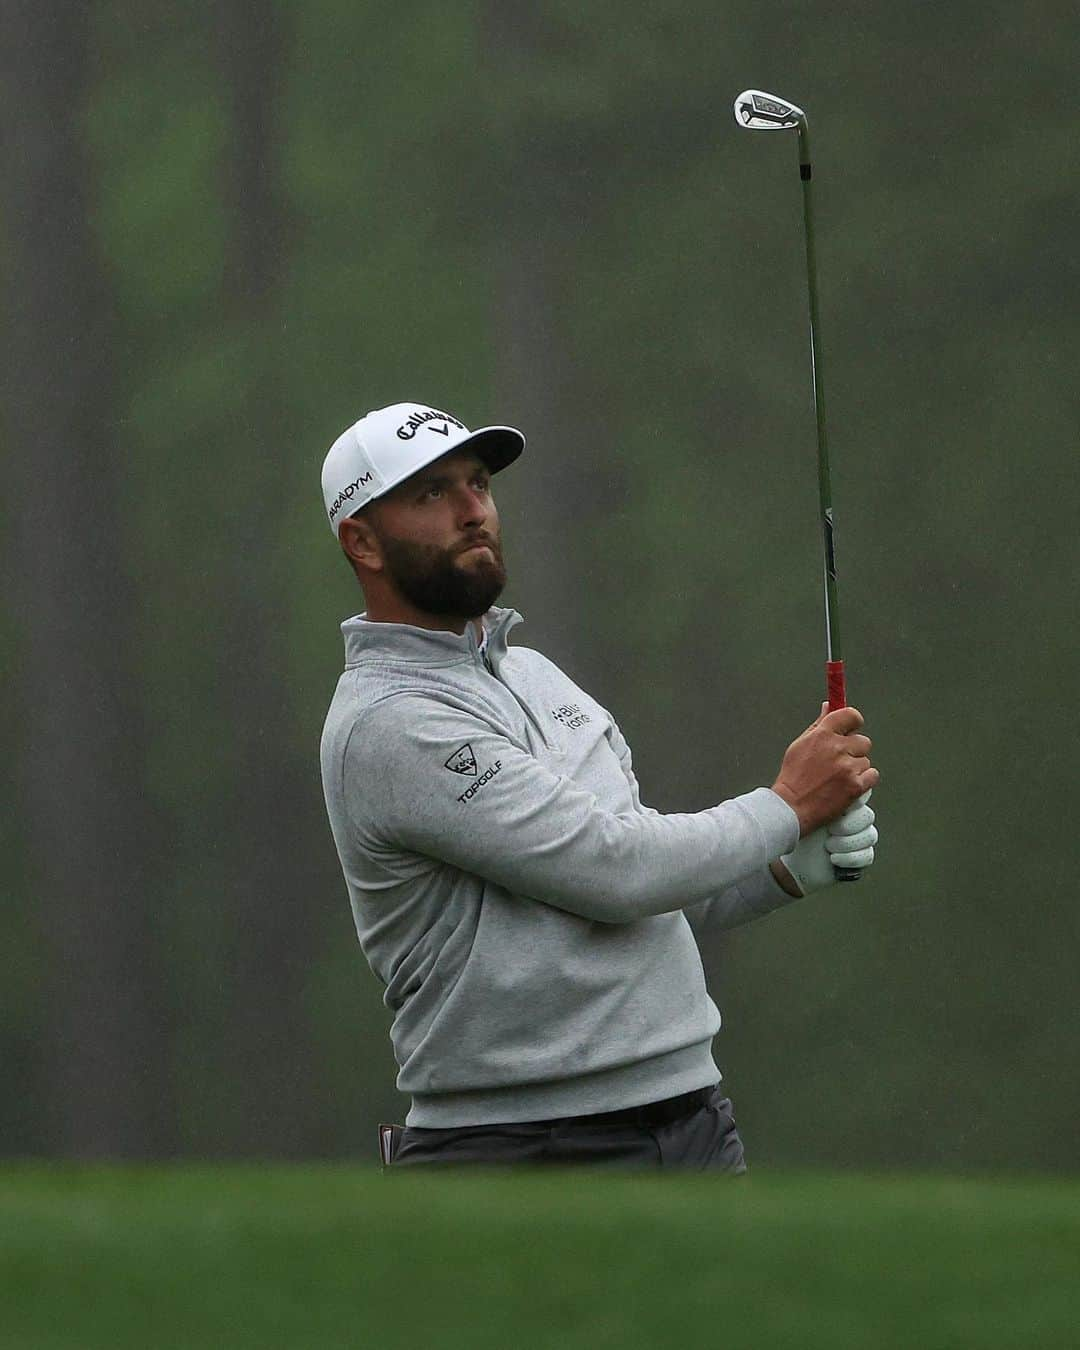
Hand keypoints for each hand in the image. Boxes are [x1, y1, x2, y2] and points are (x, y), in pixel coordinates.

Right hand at [771, 701, 879, 835]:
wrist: (791, 807)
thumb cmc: (793, 777)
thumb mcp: (800, 745)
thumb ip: (819, 725)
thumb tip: (828, 706)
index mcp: (822, 734)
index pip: (851, 716)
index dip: (854, 722)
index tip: (851, 729)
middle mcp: (836, 748)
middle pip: (863, 741)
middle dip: (854, 750)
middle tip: (840, 761)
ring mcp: (847, 768)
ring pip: (865, 760)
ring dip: (857, 768)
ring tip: (838, 778)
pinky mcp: (855, 786)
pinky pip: (872, 775)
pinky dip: (864, 781)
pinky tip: (848, 785)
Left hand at [776, 791, 877, 896]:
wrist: (789, 853)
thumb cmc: (796, 826)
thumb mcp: (808, 804)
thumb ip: (826, 789)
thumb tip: (845, 778)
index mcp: (843, 801)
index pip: (862, 793)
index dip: (854, 802)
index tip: (840, 808)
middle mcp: (853, 818)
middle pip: (867, 816)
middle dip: (848, 825)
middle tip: (830, 829)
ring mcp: (857, 838)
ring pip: (869, 835)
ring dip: (846, 843)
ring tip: (827, 845)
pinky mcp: (858, 857)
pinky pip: (867, 856)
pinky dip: (850, 858)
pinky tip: (833, 858)